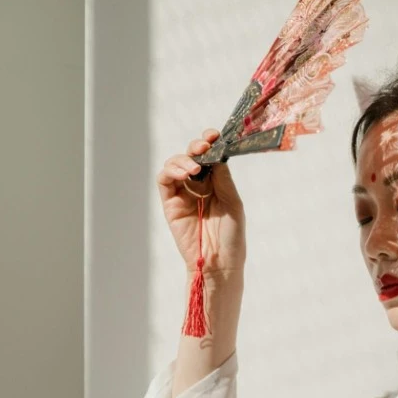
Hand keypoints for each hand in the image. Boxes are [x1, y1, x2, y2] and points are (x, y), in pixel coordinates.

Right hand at [156, 128, 245, 278]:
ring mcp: (183, 194)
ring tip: (194, 167)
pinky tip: (185, 173)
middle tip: (204, 145)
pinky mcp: (170, 204)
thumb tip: (215, 154)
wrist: (220, 262)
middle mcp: (198, 186)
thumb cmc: (232, 236)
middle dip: (196, 146)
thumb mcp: (233, 203)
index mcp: (216, 184)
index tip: (215, 135)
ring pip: (175, 165)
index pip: (210, 157)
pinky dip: (171, 171)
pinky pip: (164, 181)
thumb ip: (222, 179)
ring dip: (183, 159)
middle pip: (191, 156)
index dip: (210, 143)